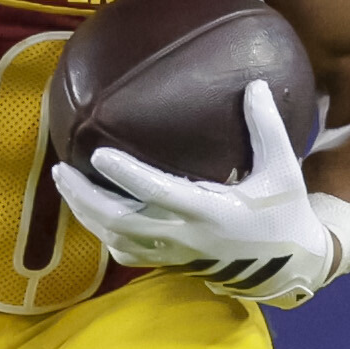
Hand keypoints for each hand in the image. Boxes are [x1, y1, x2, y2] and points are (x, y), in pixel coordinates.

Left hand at [50, 80, 349, 308]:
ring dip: (87, 214)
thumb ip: (266, 127)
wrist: (287, 264)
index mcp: (211, 211)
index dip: (126, 175)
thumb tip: (254, 84)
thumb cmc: (284, 210)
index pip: (159, 193)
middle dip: (86, 198)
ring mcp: (175, 254)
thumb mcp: (282, 169)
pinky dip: (104, 235)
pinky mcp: (172, 263)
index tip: (98, 155)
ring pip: (117, 239)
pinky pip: (128, 254)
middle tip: (62, 169)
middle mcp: (186, 236)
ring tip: (66, 183)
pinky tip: (91, 214)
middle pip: (121, 222)